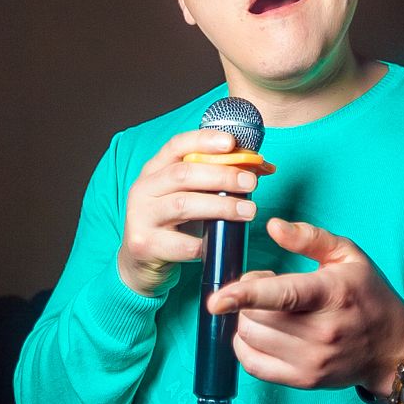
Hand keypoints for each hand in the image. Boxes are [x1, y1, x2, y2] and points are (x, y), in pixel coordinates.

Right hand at [118, 128, 258, 295]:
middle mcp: (144, 189)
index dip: (204, 140)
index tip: (232, 142)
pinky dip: (203, 243)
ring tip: (247, 211)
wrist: (140, 262)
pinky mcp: (144, 244)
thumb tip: (262, 168)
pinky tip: (219, 242)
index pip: (177, 145)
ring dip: (220, 206)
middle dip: (221, 176)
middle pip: (183, 174)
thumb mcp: (188, 196)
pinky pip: (180, 244)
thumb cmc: (173, 224)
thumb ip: (216, 179)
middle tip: (251, 183)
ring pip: (182, 205)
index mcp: (155, 170)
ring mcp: (141, 217)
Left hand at [206, 218, 403, 392]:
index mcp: (332, 294)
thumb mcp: (348, 256)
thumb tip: (272, 226)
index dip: (245, 295)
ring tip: (268, 310)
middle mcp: (322, 331)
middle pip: (256, 317)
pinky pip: (254, 365)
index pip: (283, 296)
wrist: (393, 348)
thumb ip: (309, 237)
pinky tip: (260, 332)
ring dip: (245, 319)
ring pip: (250, 339)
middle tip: (268, 287)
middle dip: (247, 297)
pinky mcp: (304, 380)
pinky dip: (245, 346)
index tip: (216, 299)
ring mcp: (312, 360)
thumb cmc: (368, 295)